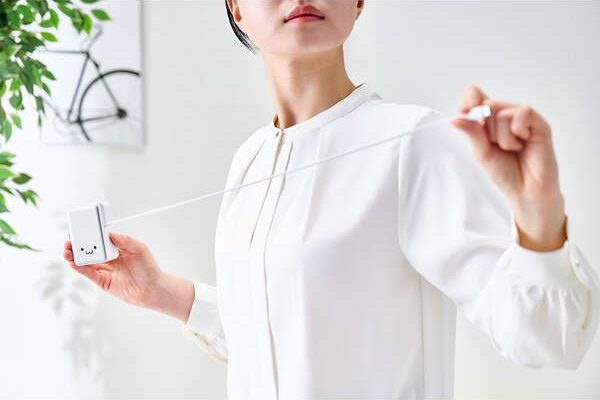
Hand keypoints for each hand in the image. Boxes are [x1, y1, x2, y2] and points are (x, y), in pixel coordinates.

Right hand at [62, 232, 163, 307]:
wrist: (152, 289)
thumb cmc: (148, 268)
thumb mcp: (140, 249)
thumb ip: (126, 240)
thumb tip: (111, 234)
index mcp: (117, 248)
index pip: (100, 238)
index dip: (90, 234)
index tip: (81, 228)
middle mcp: (109, 258)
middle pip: (89, 249)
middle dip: (77, 244)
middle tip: (70, 239)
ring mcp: (104, 269)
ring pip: (85, 261)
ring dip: (74, 255)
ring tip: (67, 250)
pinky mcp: (102, 281)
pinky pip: (88, 273)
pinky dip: (79, 267)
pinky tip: (73, 262)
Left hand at [451, 85, 566, 250]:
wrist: (524, 190)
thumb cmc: (503, 171)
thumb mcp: (481, 152)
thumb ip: (472, 132)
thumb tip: (456, 117)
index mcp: (488, 119)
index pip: (475, 95)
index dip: (469, 100)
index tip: (464, 112)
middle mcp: (505, 114)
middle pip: (487, 104)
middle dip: (487, 129)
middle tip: (497, 146)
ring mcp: (523, 117)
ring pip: (502, 111)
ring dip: (502, 136)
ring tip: (512, 148)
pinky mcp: (538, 122)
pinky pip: (522, 112)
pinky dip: (517, 131)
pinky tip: (523, 143)